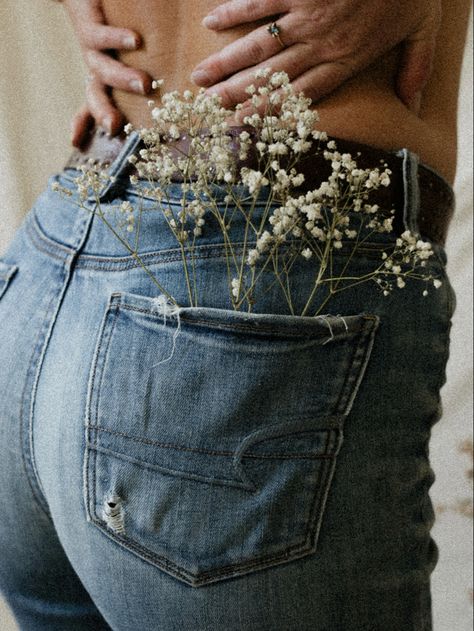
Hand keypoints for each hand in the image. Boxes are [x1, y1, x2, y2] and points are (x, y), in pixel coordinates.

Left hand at [62, 0, 152, 146]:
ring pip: (101, 70)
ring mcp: (91, 48)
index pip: (94, 105)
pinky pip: (101, 36)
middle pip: (95, 96)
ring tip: (144, 84)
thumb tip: (190, 91)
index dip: (84, 124)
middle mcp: (96, 66)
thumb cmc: (116, 22)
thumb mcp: (128, 57)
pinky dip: (118, 40)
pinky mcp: (90, 24)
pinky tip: (135, 41)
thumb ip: (151, 76)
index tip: (76, 143)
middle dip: (103, 112)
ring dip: (122, 79)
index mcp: (104, 77)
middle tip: (116, 125)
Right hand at [191, 0, 440, 111]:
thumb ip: (415, 69)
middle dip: (235, 94)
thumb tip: (412, 106)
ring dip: (226, 63)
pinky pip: (258, 1)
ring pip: (258, 45)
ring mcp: (306, 13)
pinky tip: (211, 23)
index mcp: (344, 60)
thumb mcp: (423, 31)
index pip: (299, 96)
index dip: (267, 112)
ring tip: (199, 78)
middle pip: (270, 76)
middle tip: (206, 107)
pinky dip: (234, 12)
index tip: (241, 125)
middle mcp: (319, 43)